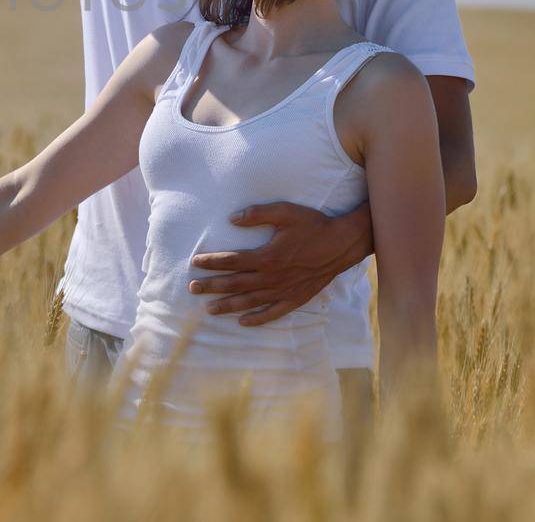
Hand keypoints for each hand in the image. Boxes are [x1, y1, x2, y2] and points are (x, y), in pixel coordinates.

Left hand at [188, 201, 373, 325]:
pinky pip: (273, 313)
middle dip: (212, 286)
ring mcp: (284, 290)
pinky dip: (257, 319)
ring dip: (228, 306)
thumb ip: (257, 214)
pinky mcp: (296, 298)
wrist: (342, 243)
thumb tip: (232, 218)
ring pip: (250, 301)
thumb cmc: (312, 225)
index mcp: (267, 256)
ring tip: (209, 309)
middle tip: (192, 288)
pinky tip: (243, 322)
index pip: (232, 261)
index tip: (195, 263)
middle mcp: (272, 277)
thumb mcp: (285, 212)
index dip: (211, 262)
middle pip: (235, 284)